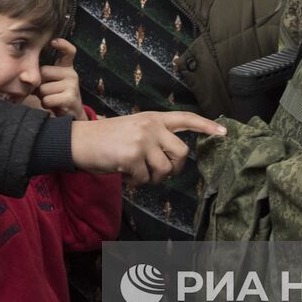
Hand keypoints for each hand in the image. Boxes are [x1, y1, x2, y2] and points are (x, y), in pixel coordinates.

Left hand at [37, 39, 86, 120]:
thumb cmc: (56, 96)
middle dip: (40, 84)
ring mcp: (73, 85)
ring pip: (44, 88)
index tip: (53, 41)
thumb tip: (23, 76)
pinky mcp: (71, 97)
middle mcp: (72, 74)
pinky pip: (48, 99)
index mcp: (66, 68)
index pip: (69, 51)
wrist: (71, 115)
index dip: (62, 45)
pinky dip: (46, 104)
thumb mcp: (48, 83)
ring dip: (43, 97)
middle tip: (47, 92)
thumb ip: (39, 75)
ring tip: (52, 99)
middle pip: (44, 73)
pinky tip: (54, 105)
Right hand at [70, 112, 225, 184]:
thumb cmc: (104, 140)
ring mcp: (142, 140)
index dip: (206, 126)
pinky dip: (136, 182)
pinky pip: (146, 179)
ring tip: (135, 172)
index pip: (186, 118)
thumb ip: (154, 138)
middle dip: (173, 169)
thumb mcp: (133, 130)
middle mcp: (151, 126)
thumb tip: (171, 161)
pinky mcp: (133, 156)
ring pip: (165, 170)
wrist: (78, 141)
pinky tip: (124, 173)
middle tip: (157, 173)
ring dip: (152, 178)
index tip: (224, 132)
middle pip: (182, 153)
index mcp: (153, 118)